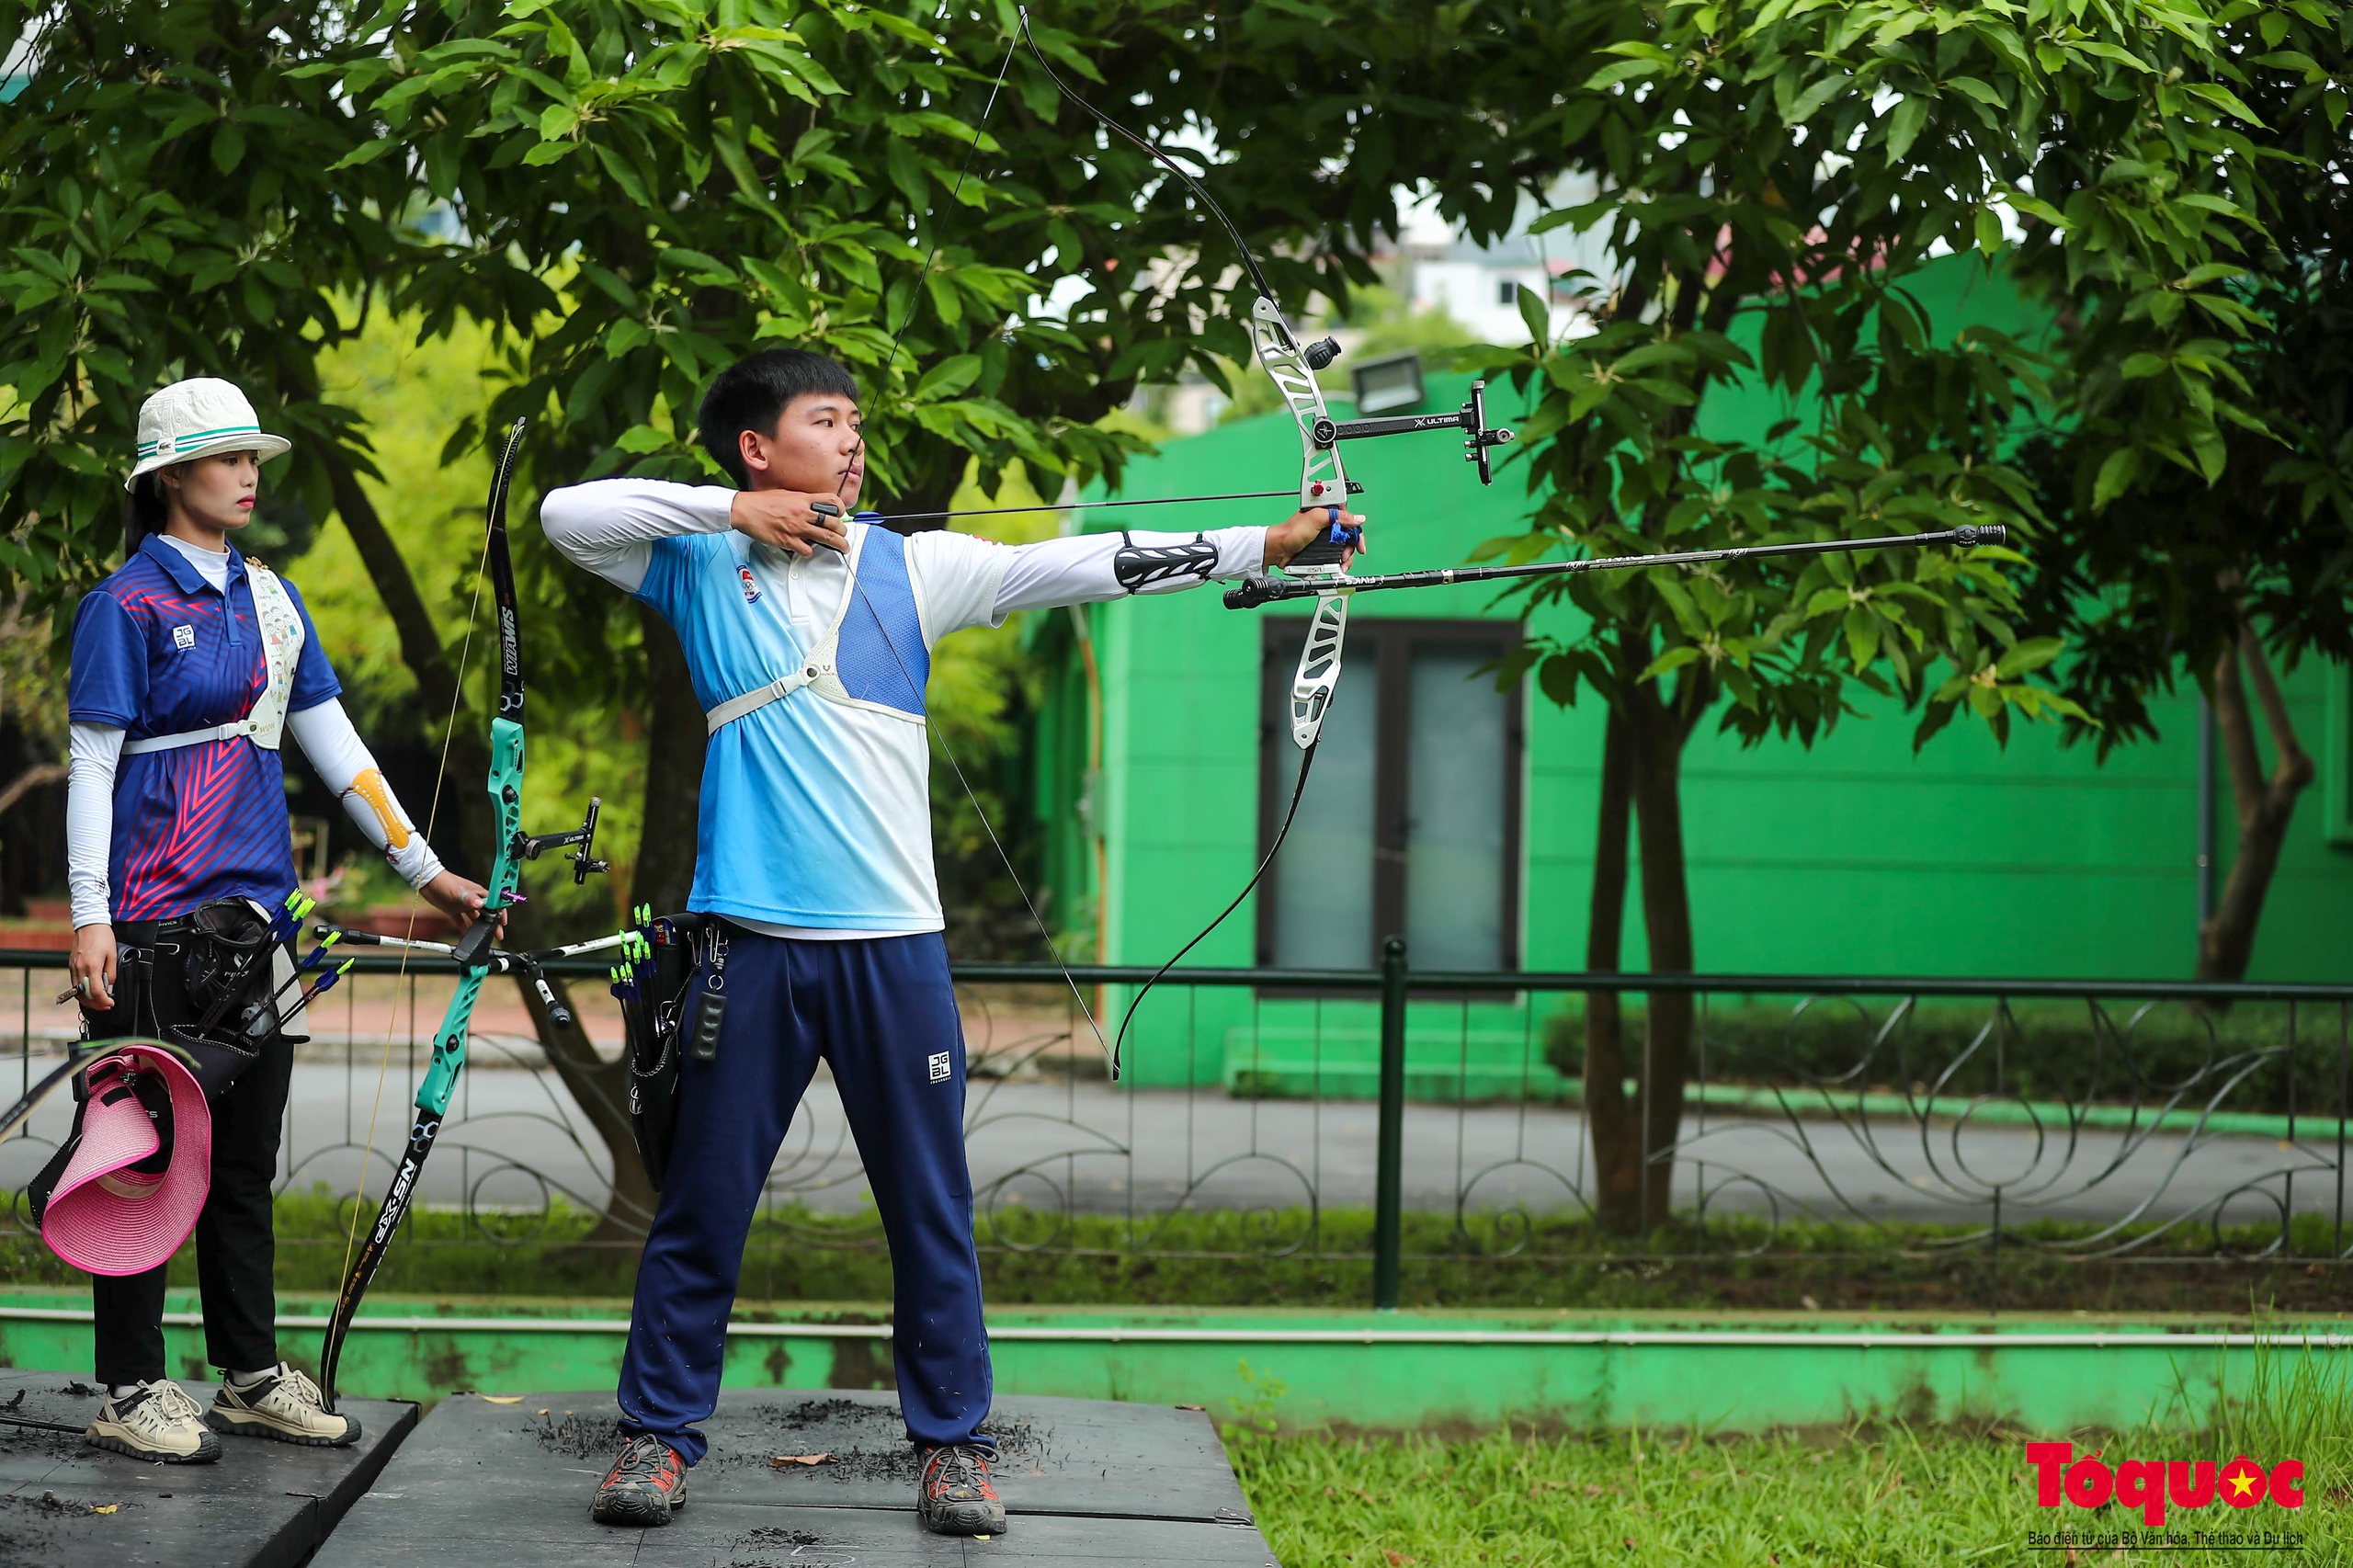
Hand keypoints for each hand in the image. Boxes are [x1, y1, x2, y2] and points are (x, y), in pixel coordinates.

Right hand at [69, 924, 116, 1011]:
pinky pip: (74, 983)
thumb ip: (111, 973)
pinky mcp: (71, 965)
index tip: (111, 1003)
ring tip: (98, 1001)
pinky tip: (90, 991)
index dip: (104, 1001)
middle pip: (84, 994)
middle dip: (95, 1003)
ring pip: (77, 991)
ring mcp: (73, 967)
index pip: (96, 991)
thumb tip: (109, 987)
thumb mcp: (113, 955)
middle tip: (106, 1005)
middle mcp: (80, 968)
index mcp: (92, 966)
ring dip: (87, 999)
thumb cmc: (103, 937)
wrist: (89, 924)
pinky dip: (81, 991)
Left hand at [420, 870, 504, 940]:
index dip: (500, 912)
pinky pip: (462, 922)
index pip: (494, 903)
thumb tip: (481, 904)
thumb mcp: (458, 891)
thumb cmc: (444, 882)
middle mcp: (473, 900)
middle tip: (498, 934)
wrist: (427, 882)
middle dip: (493, 924)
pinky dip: (465, 930)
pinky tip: (466, 936)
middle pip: (487, 913)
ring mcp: (464, 906)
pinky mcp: (454, 911)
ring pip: (476, 919)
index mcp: (478, 894)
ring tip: (484, 937)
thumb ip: (470, 898)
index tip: (503, 922)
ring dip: (480, 928)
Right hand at [730, 490, 851, 557]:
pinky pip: (807, 549)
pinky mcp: (788, 540)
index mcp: (803, 499)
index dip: (841, 509)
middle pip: (834, 523)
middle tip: (844, 535)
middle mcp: (803, 513)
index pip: (832, 502)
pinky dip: (810, 551)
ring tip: (842, 548)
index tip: (842, 515)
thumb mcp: (787, 494)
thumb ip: (802, 500)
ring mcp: (796, 527)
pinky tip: (808, 549)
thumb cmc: (763, 502)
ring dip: (838, 545)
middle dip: (843, 531)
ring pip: (826, 537)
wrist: (745, 509)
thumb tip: (814, 507)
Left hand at [1265, 506, 1365, 569]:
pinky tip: (1337, 566)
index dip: (1356, 532)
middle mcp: (1328, 524)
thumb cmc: (1291, 532)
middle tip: (1345, 555)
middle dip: (1351, 547)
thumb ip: (1338, 516)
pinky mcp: (1322, 549)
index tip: (1359, 545)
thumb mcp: (1316, 518)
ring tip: (1341, 563)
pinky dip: (1338, 562)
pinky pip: (1335, 555)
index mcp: (1328, 512)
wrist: (1279, 550)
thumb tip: (1358, 518)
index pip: (1350, 520)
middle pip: (1349, 536)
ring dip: (1345, 557)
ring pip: (1344, 547)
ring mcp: (1325, 538)